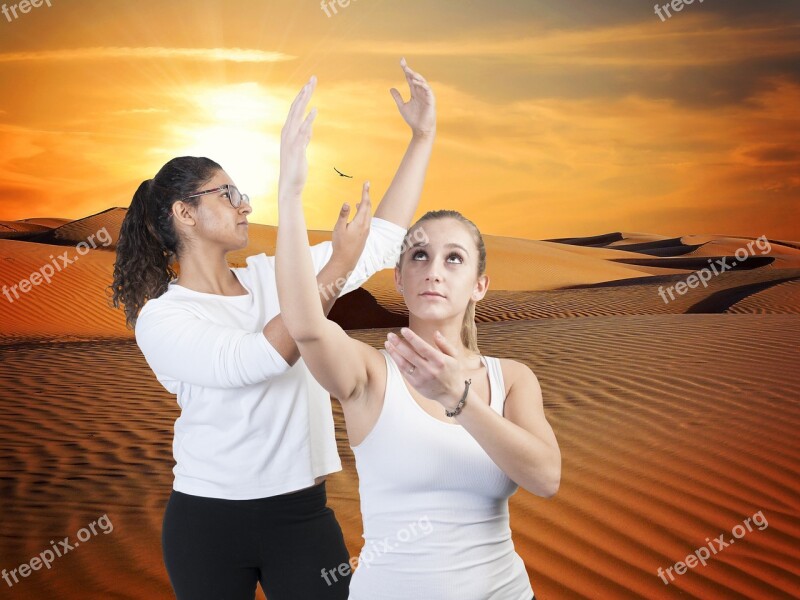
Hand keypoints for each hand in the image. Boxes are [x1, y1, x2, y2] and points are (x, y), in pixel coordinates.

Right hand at [279, 75, 317, 198]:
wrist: (290, 185)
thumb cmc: (295, 168)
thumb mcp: (301, 148)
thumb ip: (305, 137)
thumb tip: (309, 127)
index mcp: (288, 131)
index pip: (295, 109)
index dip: (302, 96)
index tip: (309, 83)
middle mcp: (288, 132)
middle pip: (296, 108)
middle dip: (304, 92)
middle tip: (312, 78)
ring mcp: (291, 140)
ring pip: (297, 115)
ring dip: (304, 100)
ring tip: (310, 87)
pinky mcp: (296, 148)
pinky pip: (303, 132)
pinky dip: (308, 120)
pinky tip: (314, 111)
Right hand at [331, 181, 371, 269]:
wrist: (346, 260)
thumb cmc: (341, 244)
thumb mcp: (339, 228)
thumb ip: (343, 215)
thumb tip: (346, 202)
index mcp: (360, 222)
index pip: (365, 203)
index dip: (365, 192)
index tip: (366, 183)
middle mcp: (366, 225)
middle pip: (369, 207)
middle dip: (367, 196)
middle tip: (366, 186)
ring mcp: (366, 230)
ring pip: (368, 214)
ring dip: (366, 204)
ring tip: (363, 197)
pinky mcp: (364, 235)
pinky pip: (367, 219)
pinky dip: (364, 212)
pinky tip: (359, 212)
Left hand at [384, 327, 465, 407]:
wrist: (451, 394)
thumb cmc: (452, 372)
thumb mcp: (454, 356)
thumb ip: (444, 344)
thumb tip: (435, 333)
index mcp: (439, 361)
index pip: (423, 347)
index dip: (412, 338)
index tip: (403, 330)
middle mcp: (429, 369)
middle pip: (410, 355)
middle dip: (398, 344)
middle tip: (390, 335)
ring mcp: (421, 378)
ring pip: (404, 364)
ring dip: (394, 353)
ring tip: (387, 344)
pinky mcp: (415, 384)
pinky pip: (404, 372)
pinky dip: (397, 362)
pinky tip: (393, 354)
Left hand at [390, 58, 435, 137]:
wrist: (420, 130)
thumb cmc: (413, 119)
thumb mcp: (402, 106)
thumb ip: (397, 97)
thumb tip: (391, 88)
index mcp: (414, 92)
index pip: (410, 78)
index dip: (406, 69)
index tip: (401, 61)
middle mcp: (420, 91)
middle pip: (415, 77)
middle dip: (409, 70)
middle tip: (403, 63)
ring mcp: (426, 95)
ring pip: (422, 81)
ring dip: (415, 76)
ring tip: (408, 71)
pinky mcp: (430, 99)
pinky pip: (427, 89)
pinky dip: (421, 84)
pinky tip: (414, 81)